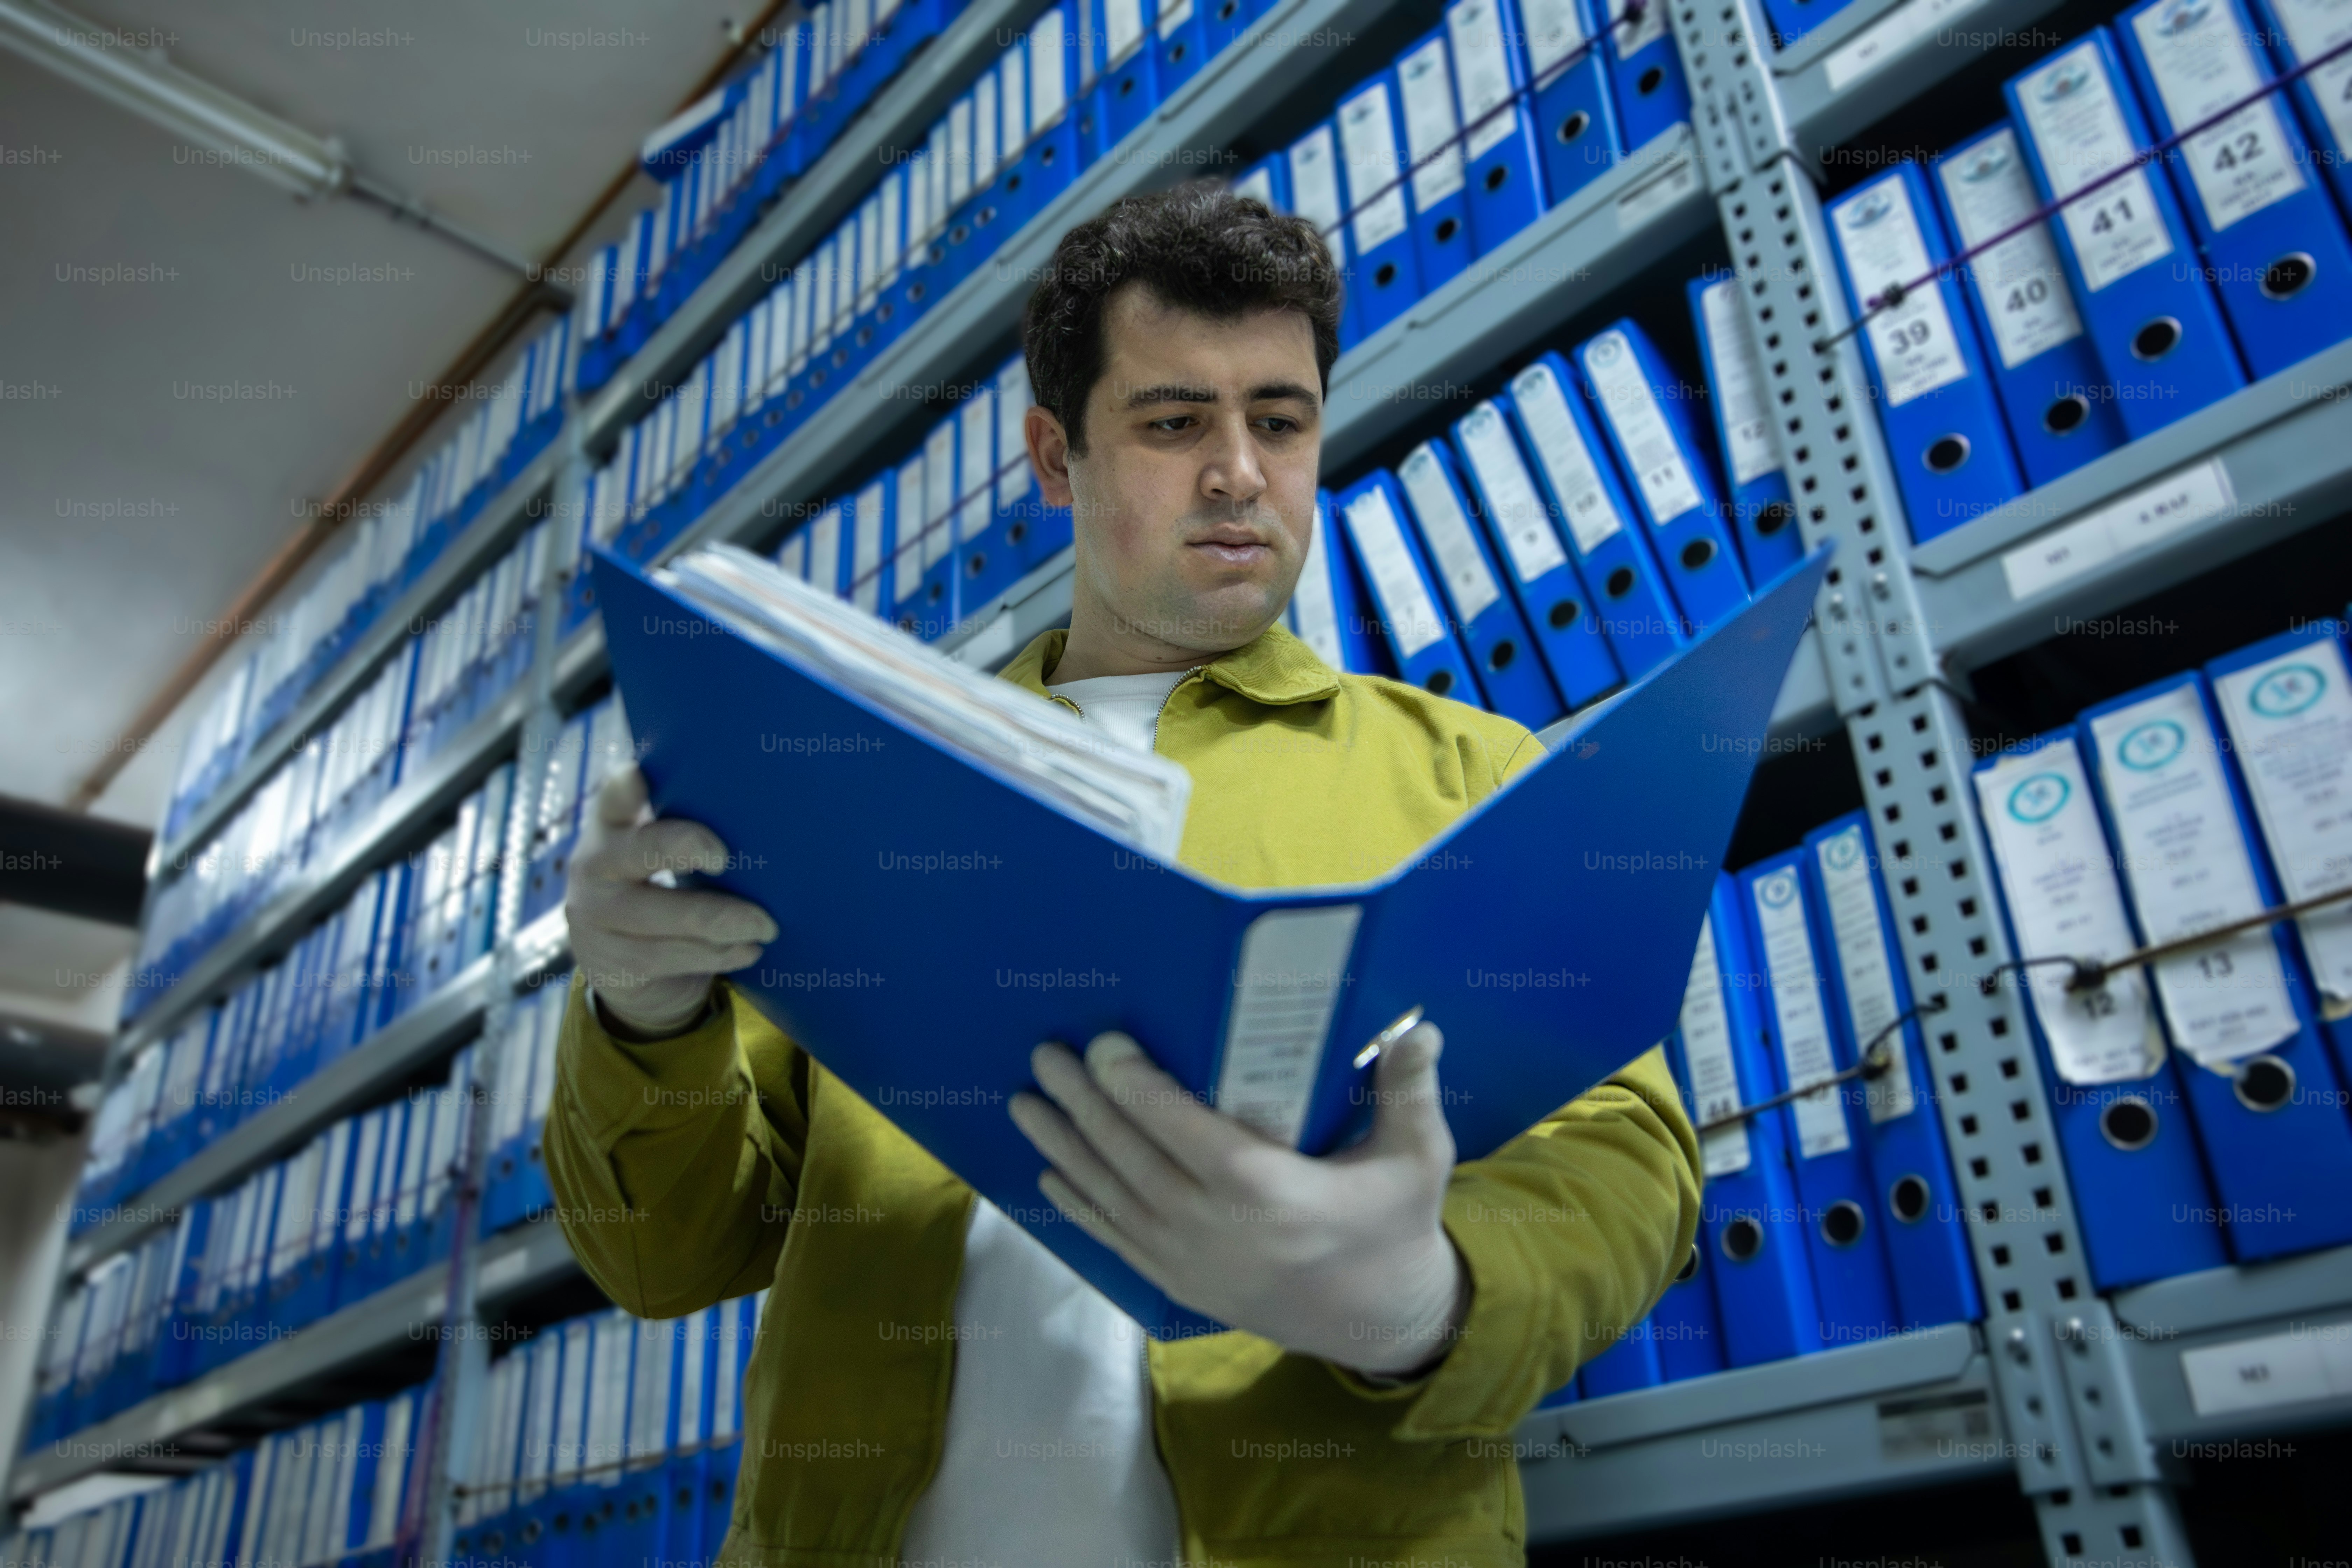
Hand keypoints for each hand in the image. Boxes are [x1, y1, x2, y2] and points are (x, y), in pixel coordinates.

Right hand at [567, 765, 777, 1039]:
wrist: (618, 964)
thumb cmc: (656, 887)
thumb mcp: (659, 853)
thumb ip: (686, 829)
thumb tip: (767, 817)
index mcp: (609, 826)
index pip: (613, 796)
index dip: (628, 786)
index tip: (646, 776)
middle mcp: (593, 866)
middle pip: (641, 850)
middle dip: (686, 847)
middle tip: (725, 858)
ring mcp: (595, 917)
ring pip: (660, 918)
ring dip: (720, 921)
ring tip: (765, 925)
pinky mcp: (609, 963)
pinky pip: (667, 959)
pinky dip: (716, 955)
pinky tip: (749, 950)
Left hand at [1008, 1021, 1466, 1374]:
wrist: (1380, 1321)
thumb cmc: (1395, 1226)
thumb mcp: (1417, 1160)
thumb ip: (1409, 1092)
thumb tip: (1419, 1025)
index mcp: (1271, 1195)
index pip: (1186, 1133)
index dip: (1138, 1088)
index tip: (1102, 1045)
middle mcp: (1219, 1231)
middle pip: (1133, 1159)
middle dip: (1083, 1104)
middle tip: (1045, 1054)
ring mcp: (1193, 1265)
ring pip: (1112, 1199)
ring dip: (1064, 1150)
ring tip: (1024, 1105)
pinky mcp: (1183, 1287)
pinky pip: (1117, 1242)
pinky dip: (1079, 1209)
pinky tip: (1049, 1176)